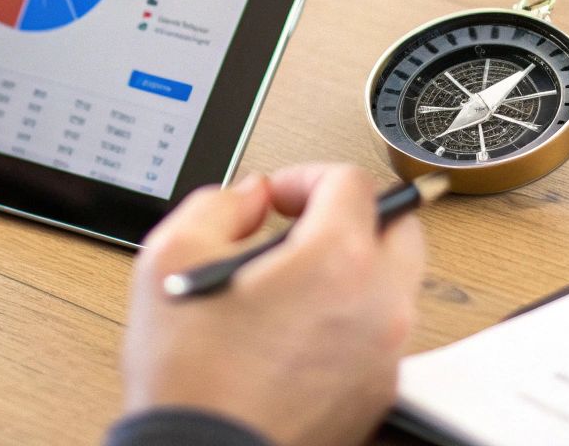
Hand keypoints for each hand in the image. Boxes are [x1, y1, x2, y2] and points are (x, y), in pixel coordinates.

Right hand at [121, 164, 424, 445]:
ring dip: (355, 264)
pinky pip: (380, 331)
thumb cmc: (190, 377)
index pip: (352, 183)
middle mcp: (377, 305)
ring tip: (294, 279)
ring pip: (395, 280)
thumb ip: (218, 205)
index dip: (307, 176)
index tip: (278, 196)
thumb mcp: (171, 255)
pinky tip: (298, 327)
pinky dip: (352, 314)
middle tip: (303, 225)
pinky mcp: (376, 392)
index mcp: (337, 261)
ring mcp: (383, 353)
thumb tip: (247, 198)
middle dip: (351, 213)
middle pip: (397, 225)